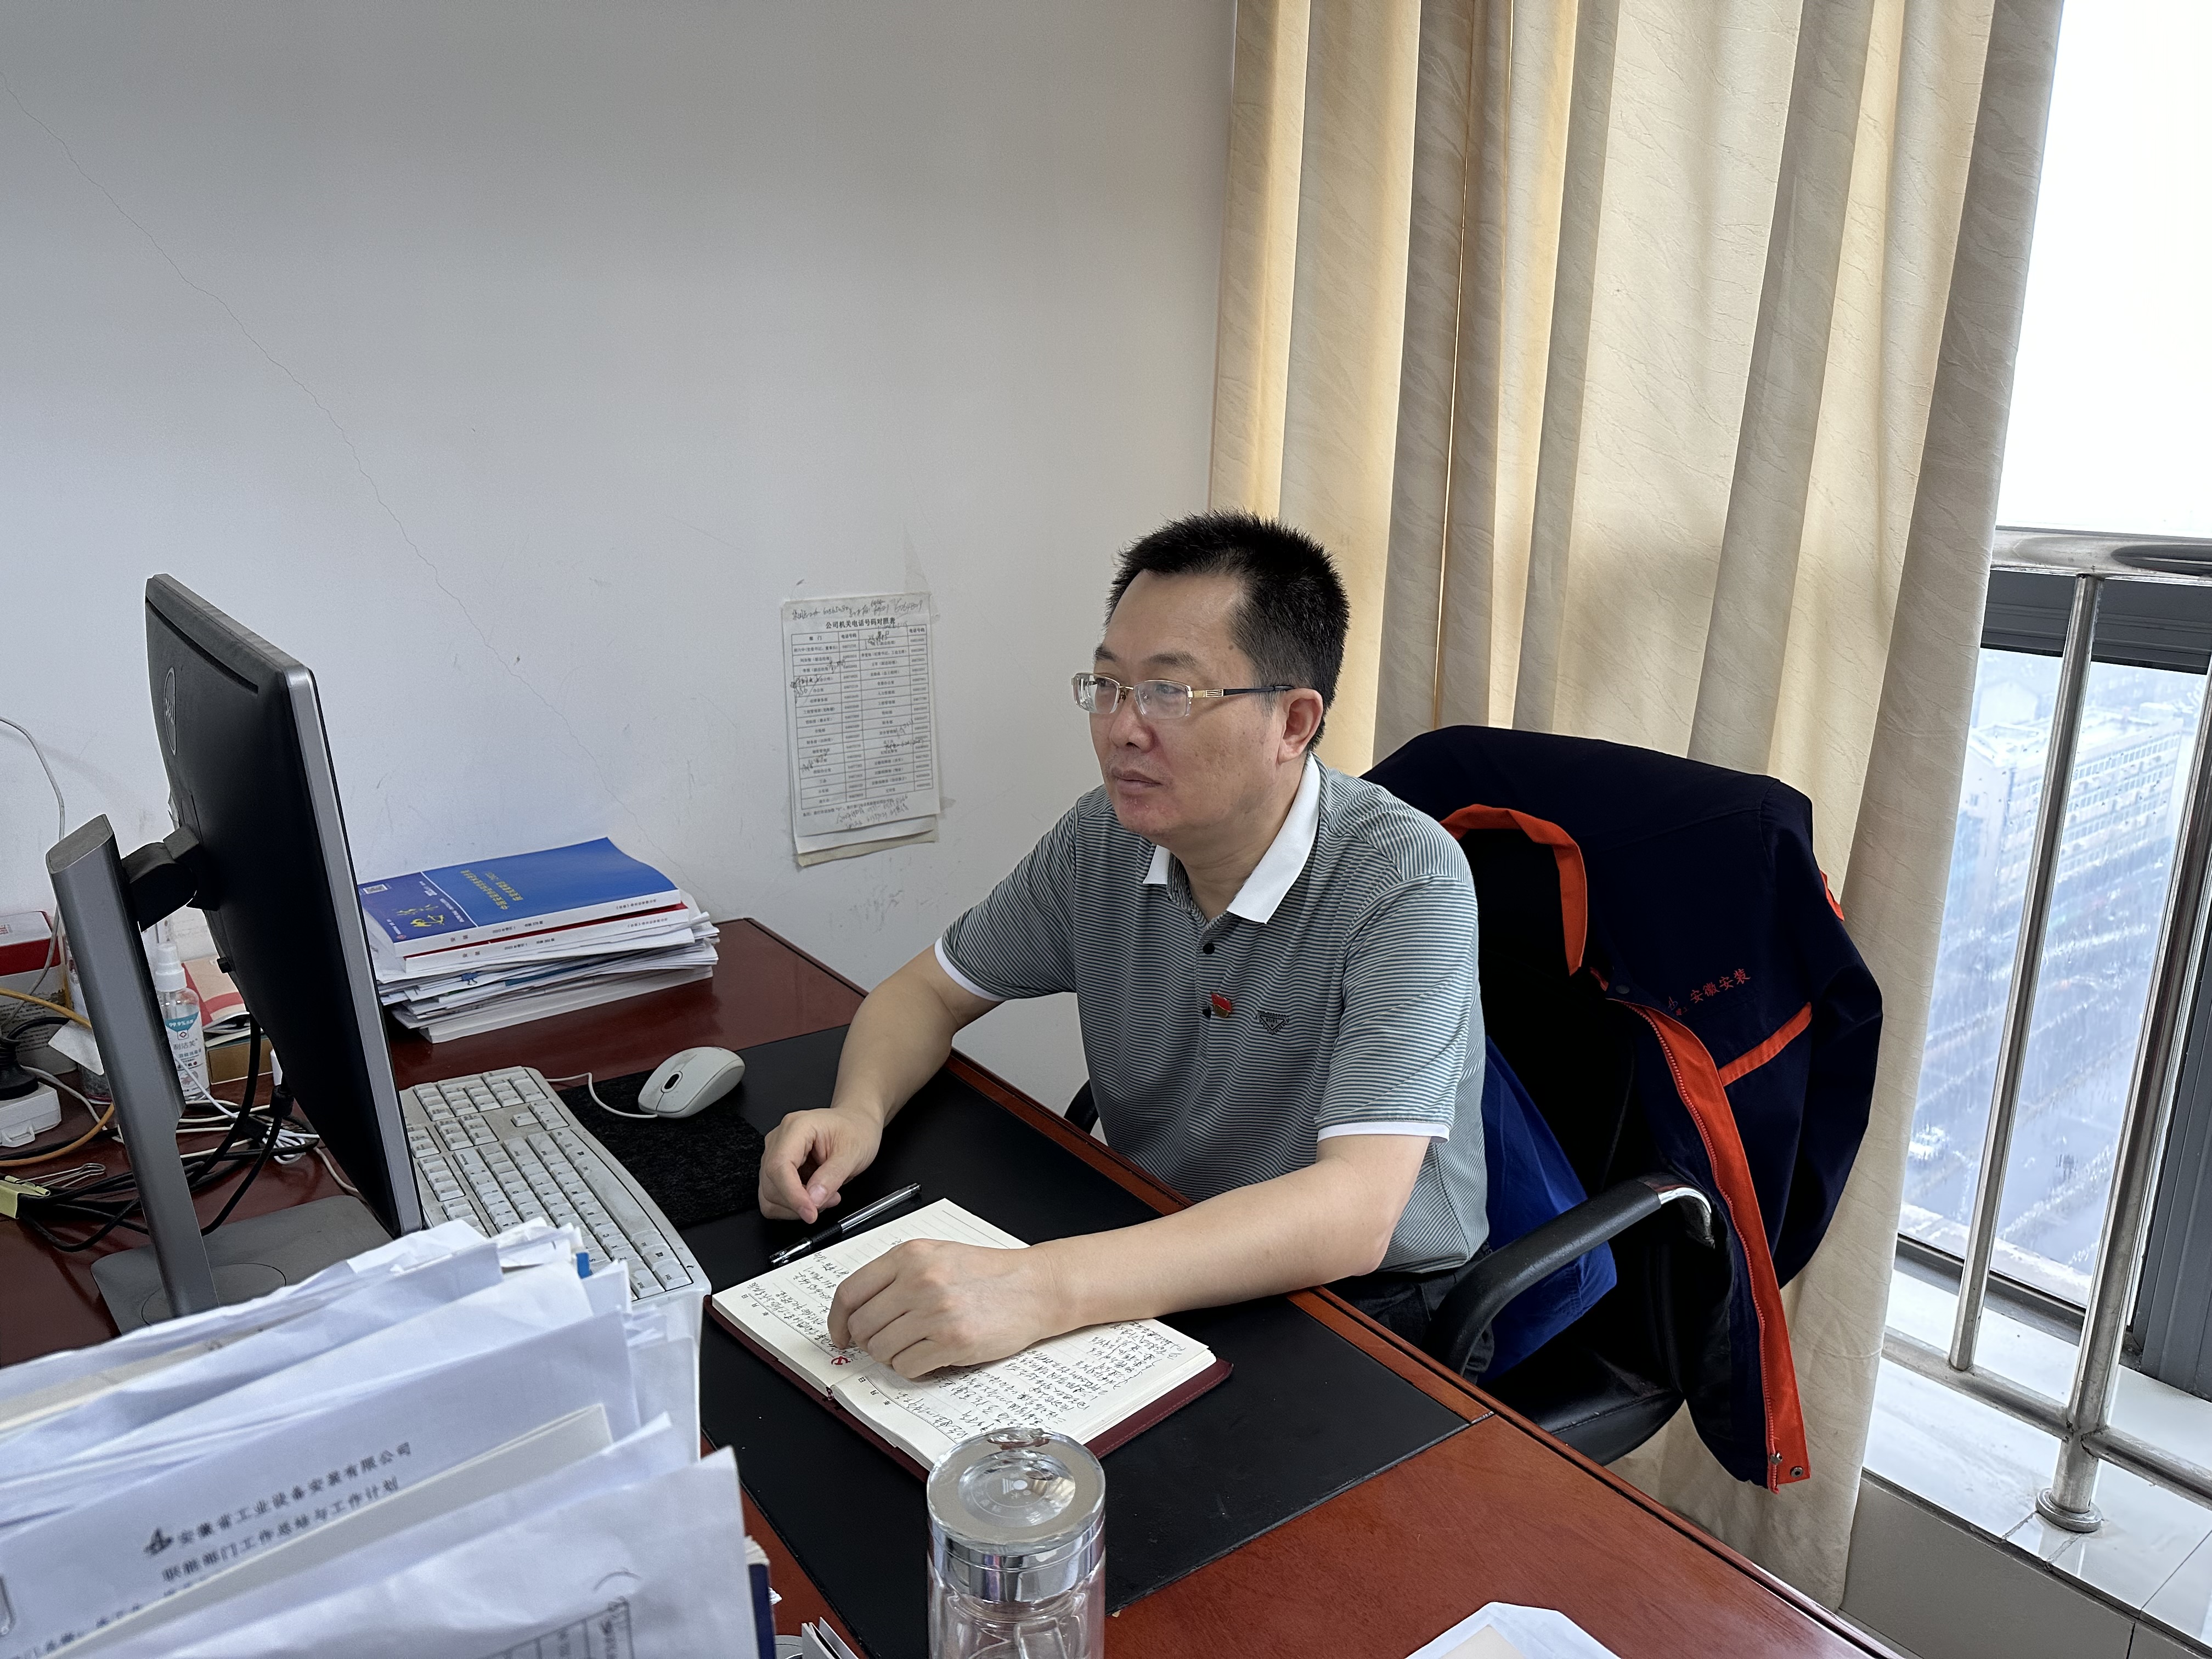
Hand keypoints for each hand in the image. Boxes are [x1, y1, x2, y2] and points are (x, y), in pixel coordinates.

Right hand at [758, 1107, 883, 1222]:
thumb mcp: (853, 1152)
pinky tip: (813, 1196)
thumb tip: (814, 1199)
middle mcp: (779, 1139)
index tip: (811, 1212)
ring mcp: (775, 1154)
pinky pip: (773, 1197)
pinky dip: (792, 1205)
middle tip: (831, 1199)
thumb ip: (832, 1176)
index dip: (793, 1195)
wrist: (857, 1123)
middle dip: (799, 1202)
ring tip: (825, 1196)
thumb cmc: (855, 1130)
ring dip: (795, 1206)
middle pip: (771, 1183)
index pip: (780, 1166)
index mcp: (796, 1127)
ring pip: (768, 1194)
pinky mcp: (777, 1169)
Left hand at [828, 1239, 1066, 1377]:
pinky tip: (931, 1354)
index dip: (837, 1320)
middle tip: (888, 1342)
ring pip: (881, 1350)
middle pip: (862, 1326)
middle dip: (869, 1341)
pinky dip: (913, 1367)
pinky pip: (907, 1367)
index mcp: (910, 1255)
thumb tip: (855, 1312)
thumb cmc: (987, 1274)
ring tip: (916, 1345)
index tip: (840, 1334)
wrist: (1035, 1287)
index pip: (849, 1292)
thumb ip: (896, 1275)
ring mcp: (936, 1311)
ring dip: (892, 1356)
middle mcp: (919, 1280)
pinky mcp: (953, 1341)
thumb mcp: (938, 1255)